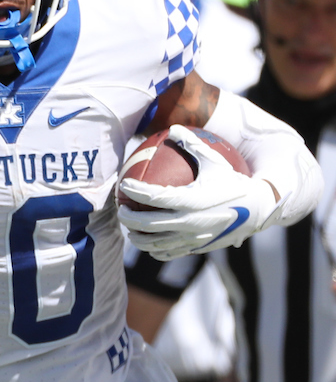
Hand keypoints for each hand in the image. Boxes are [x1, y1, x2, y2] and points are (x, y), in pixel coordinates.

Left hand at [118, 124, 281, 259]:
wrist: (259, 209)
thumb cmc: (234, 182)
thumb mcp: (215, 161)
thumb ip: (193, 144)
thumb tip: (173, 128)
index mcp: (192, 200)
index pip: (155, 196)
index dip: (135, 191)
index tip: (124, 184)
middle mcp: (190, 222)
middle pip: (148, 224)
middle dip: (128, 217)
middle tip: (121, 209)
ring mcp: (192, 238)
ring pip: (155, 242)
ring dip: (138, 237)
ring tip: (130, 228)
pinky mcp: (197, 248)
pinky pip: (169, 253)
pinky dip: (154, 249)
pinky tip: (148, 242)